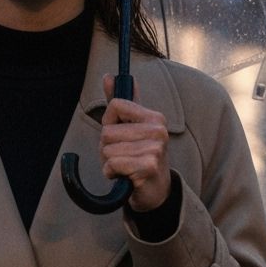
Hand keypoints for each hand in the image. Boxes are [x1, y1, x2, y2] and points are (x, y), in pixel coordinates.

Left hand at [100, 75, 170, 212]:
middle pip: (107, 130)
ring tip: (125, 167)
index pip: (115, 105)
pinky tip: (125, 176)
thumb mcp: (129, 128)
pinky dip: (111, 173)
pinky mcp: (148, 166)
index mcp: (154, 117)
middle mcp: (158, 130)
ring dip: (109, 162)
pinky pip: (111, 164)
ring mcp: (155, 149)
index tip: (119, 134)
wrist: (155, 191)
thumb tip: (108, 76)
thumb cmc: (138, 157)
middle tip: (123, 156)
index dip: (109, 122)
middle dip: (107, 147)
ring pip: (107, 150)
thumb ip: (118, 103)